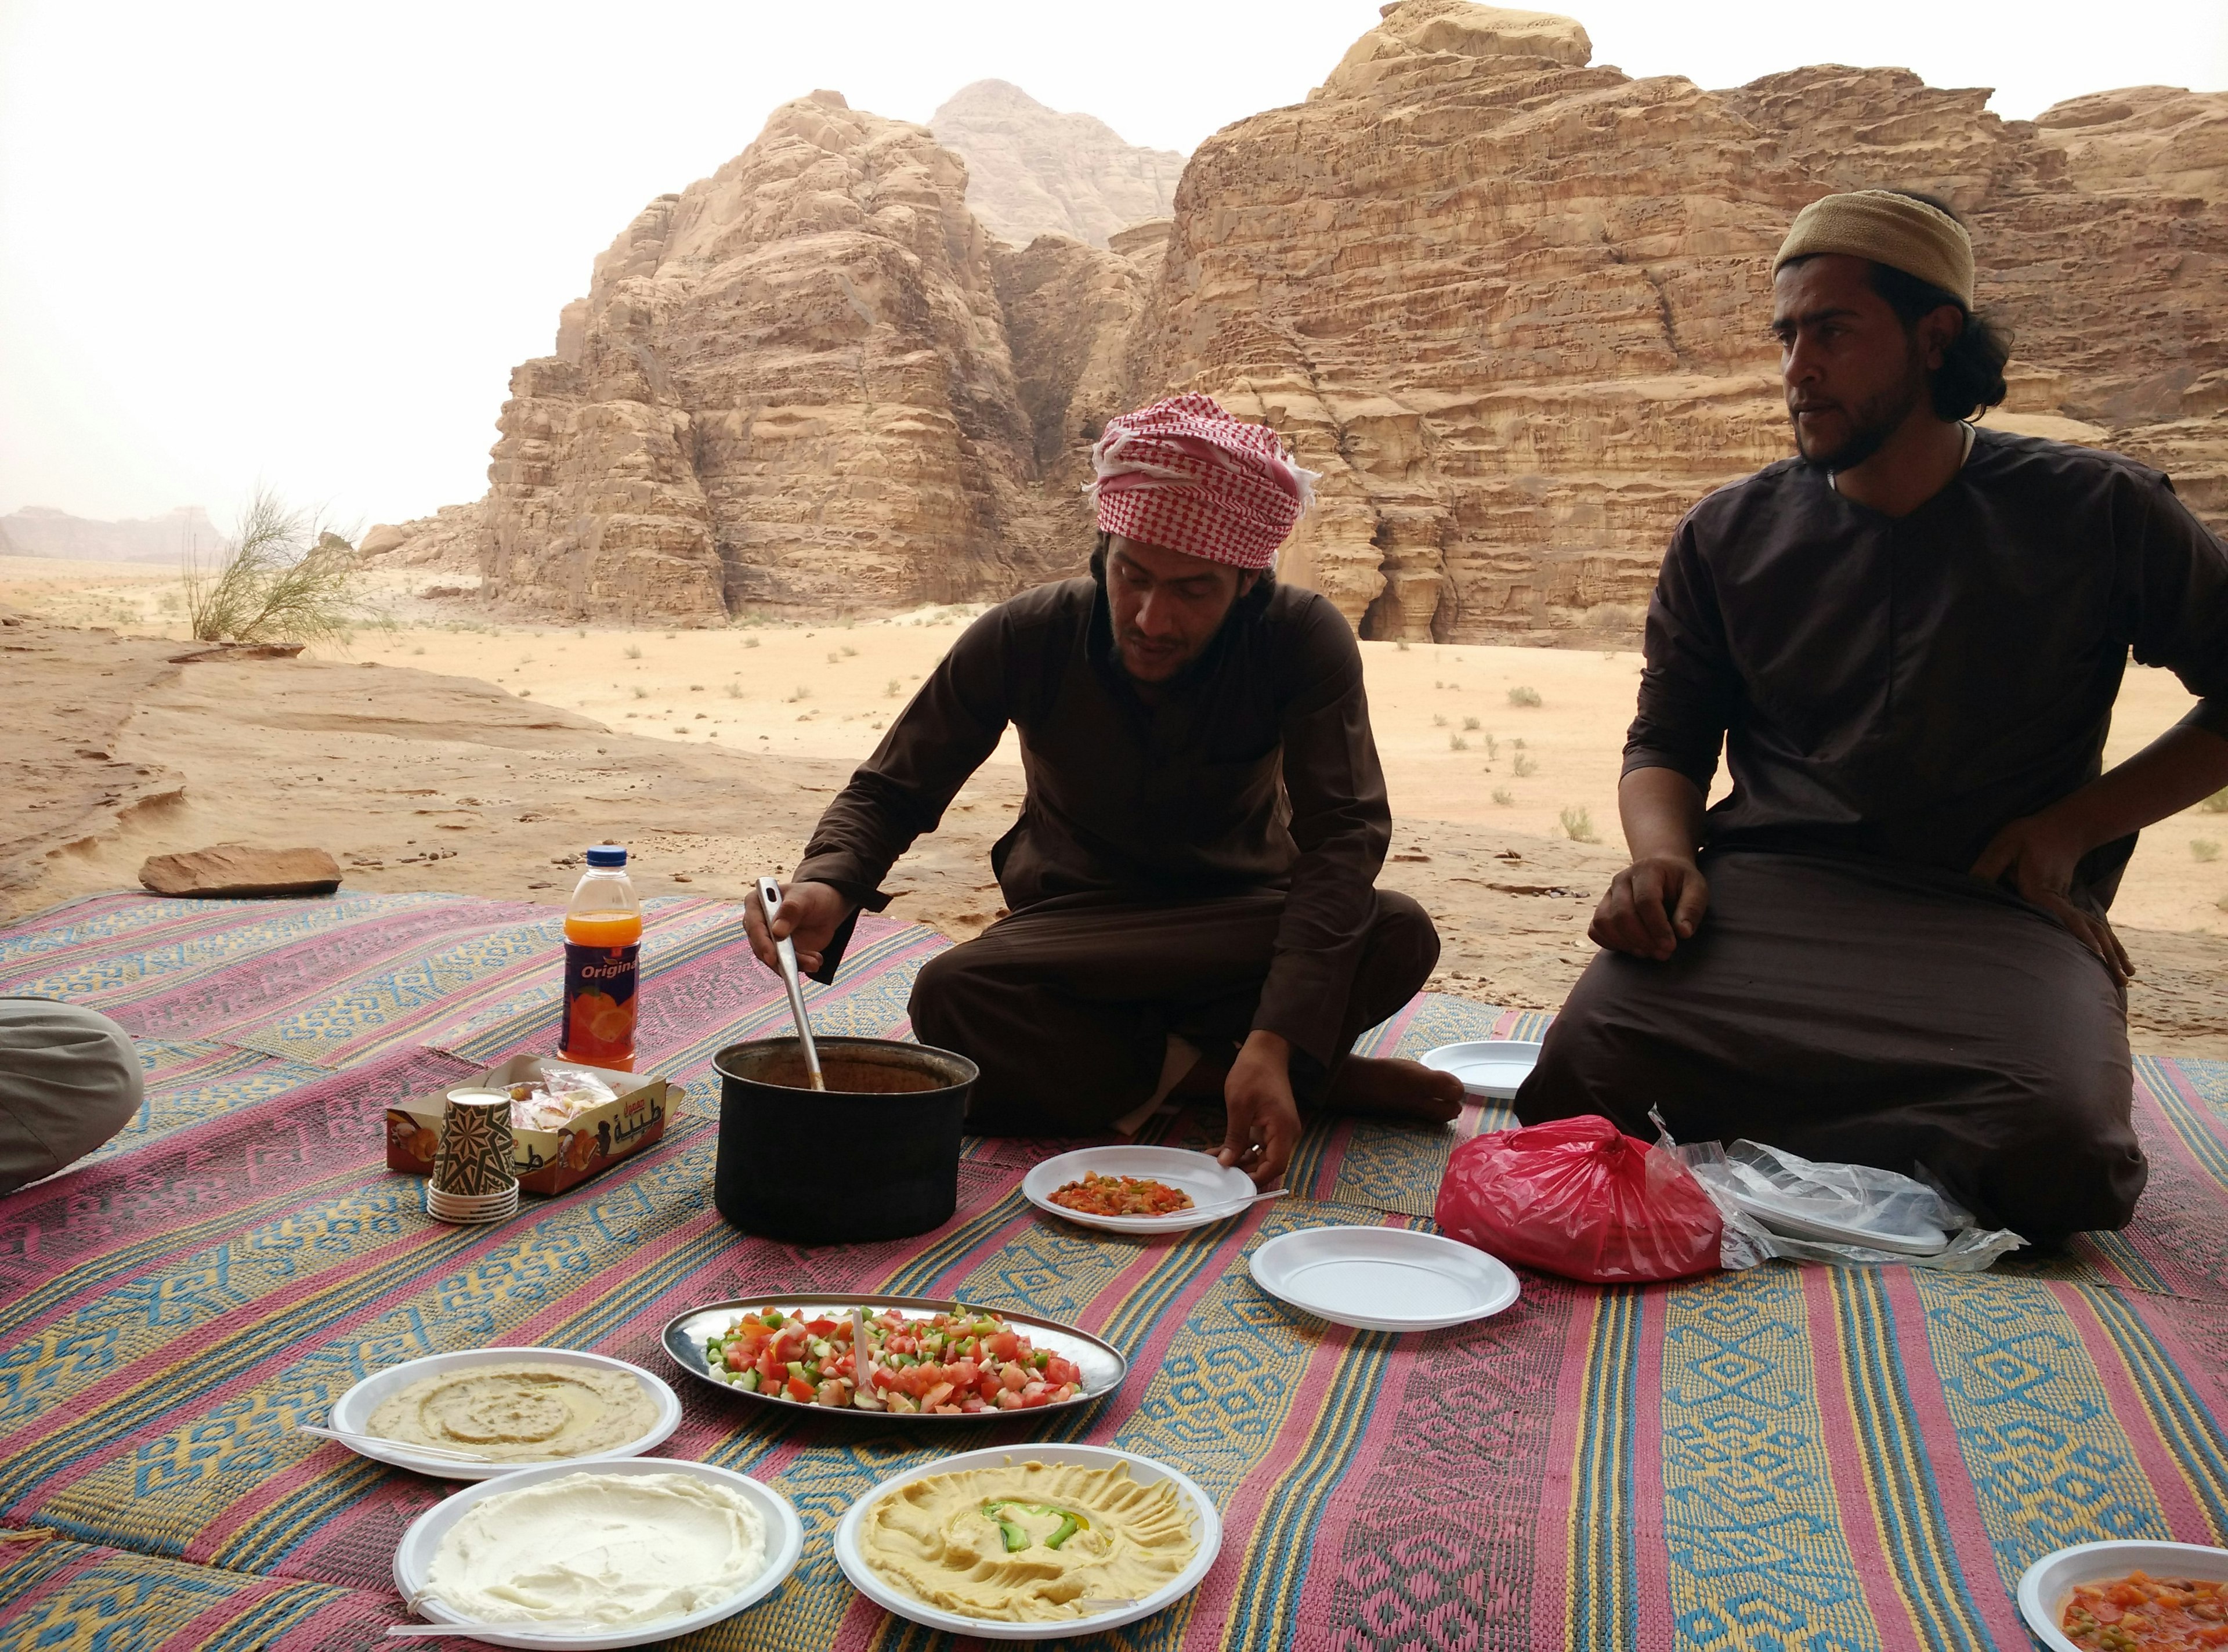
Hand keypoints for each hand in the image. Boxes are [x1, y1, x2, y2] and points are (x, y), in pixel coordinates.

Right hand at [743, 879, 854, 976]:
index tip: (772, 956)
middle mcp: (758, 924)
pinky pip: (787, 963)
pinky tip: (815, 961)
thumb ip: (791, 910)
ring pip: (774, 959)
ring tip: (813, 963)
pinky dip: (801, 965)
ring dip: (793, 964)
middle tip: (792, 968)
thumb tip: (777, 931)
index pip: (754, 924)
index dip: (762, 942)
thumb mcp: (804, 897)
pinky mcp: (782, 952)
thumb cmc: (811, 896)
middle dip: (778, 959)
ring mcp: (769, 940)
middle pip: (760, 946)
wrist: (827, 907)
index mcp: (756, 903)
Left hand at [1217, 1030, 1300, 1188]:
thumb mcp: (1239, 1106)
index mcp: (1283, 1129)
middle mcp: (1286, 1133)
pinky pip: (1259, 1144)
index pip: (1275, 1166)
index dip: (1257, 1178)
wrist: (1265, 1052)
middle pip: (1269, 1164)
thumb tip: (1227, 1163)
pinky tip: (1221, 1150)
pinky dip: (1243, 1149)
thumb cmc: (1253, 1074)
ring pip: (1263, 1156)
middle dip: (1245, 1170)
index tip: (1234, 1183)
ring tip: (1214, 1161)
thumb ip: (1235, 1137)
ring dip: (1241, 1160)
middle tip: (1219, 1172)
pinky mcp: (1272, 1126)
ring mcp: (1280, 1130)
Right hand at [1589, 854, 1709, 959]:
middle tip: (1662, 953)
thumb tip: (1683, 933)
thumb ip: (1692, 908)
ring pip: (1604, 922)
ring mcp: (1608, 893)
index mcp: (1647, 870)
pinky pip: (1595, 929)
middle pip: (1622, 914)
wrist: (1661, 870)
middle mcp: (1621, 879)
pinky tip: (1632, 947)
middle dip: (1642, 940)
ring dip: (1626, 944)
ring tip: (1648, 952)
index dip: (1657, 927)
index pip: (1645, 901)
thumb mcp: (1697, 888)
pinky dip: (1610, 943)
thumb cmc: (1679, 882)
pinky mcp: (1601, 908)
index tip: (1671, 946)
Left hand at [1972, 812, 2131, 985]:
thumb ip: (1989, 866)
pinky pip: (2096, 929)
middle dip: (2105, 956)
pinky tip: (2122, 962)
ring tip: (2126, 980)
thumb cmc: (2028, 836)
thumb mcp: (2005, 845)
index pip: (2063, 917)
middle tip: (2121, 982)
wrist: (2063, 826)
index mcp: (2042, 890)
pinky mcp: (2073, 906)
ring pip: (2097, 932)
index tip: (2095, 956)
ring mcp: (2072, 904)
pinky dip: (2110, 945)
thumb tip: (1973, 888)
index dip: (2079, 936)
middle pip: (2089, 931)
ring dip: (2113, 955)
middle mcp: (2062, 900)